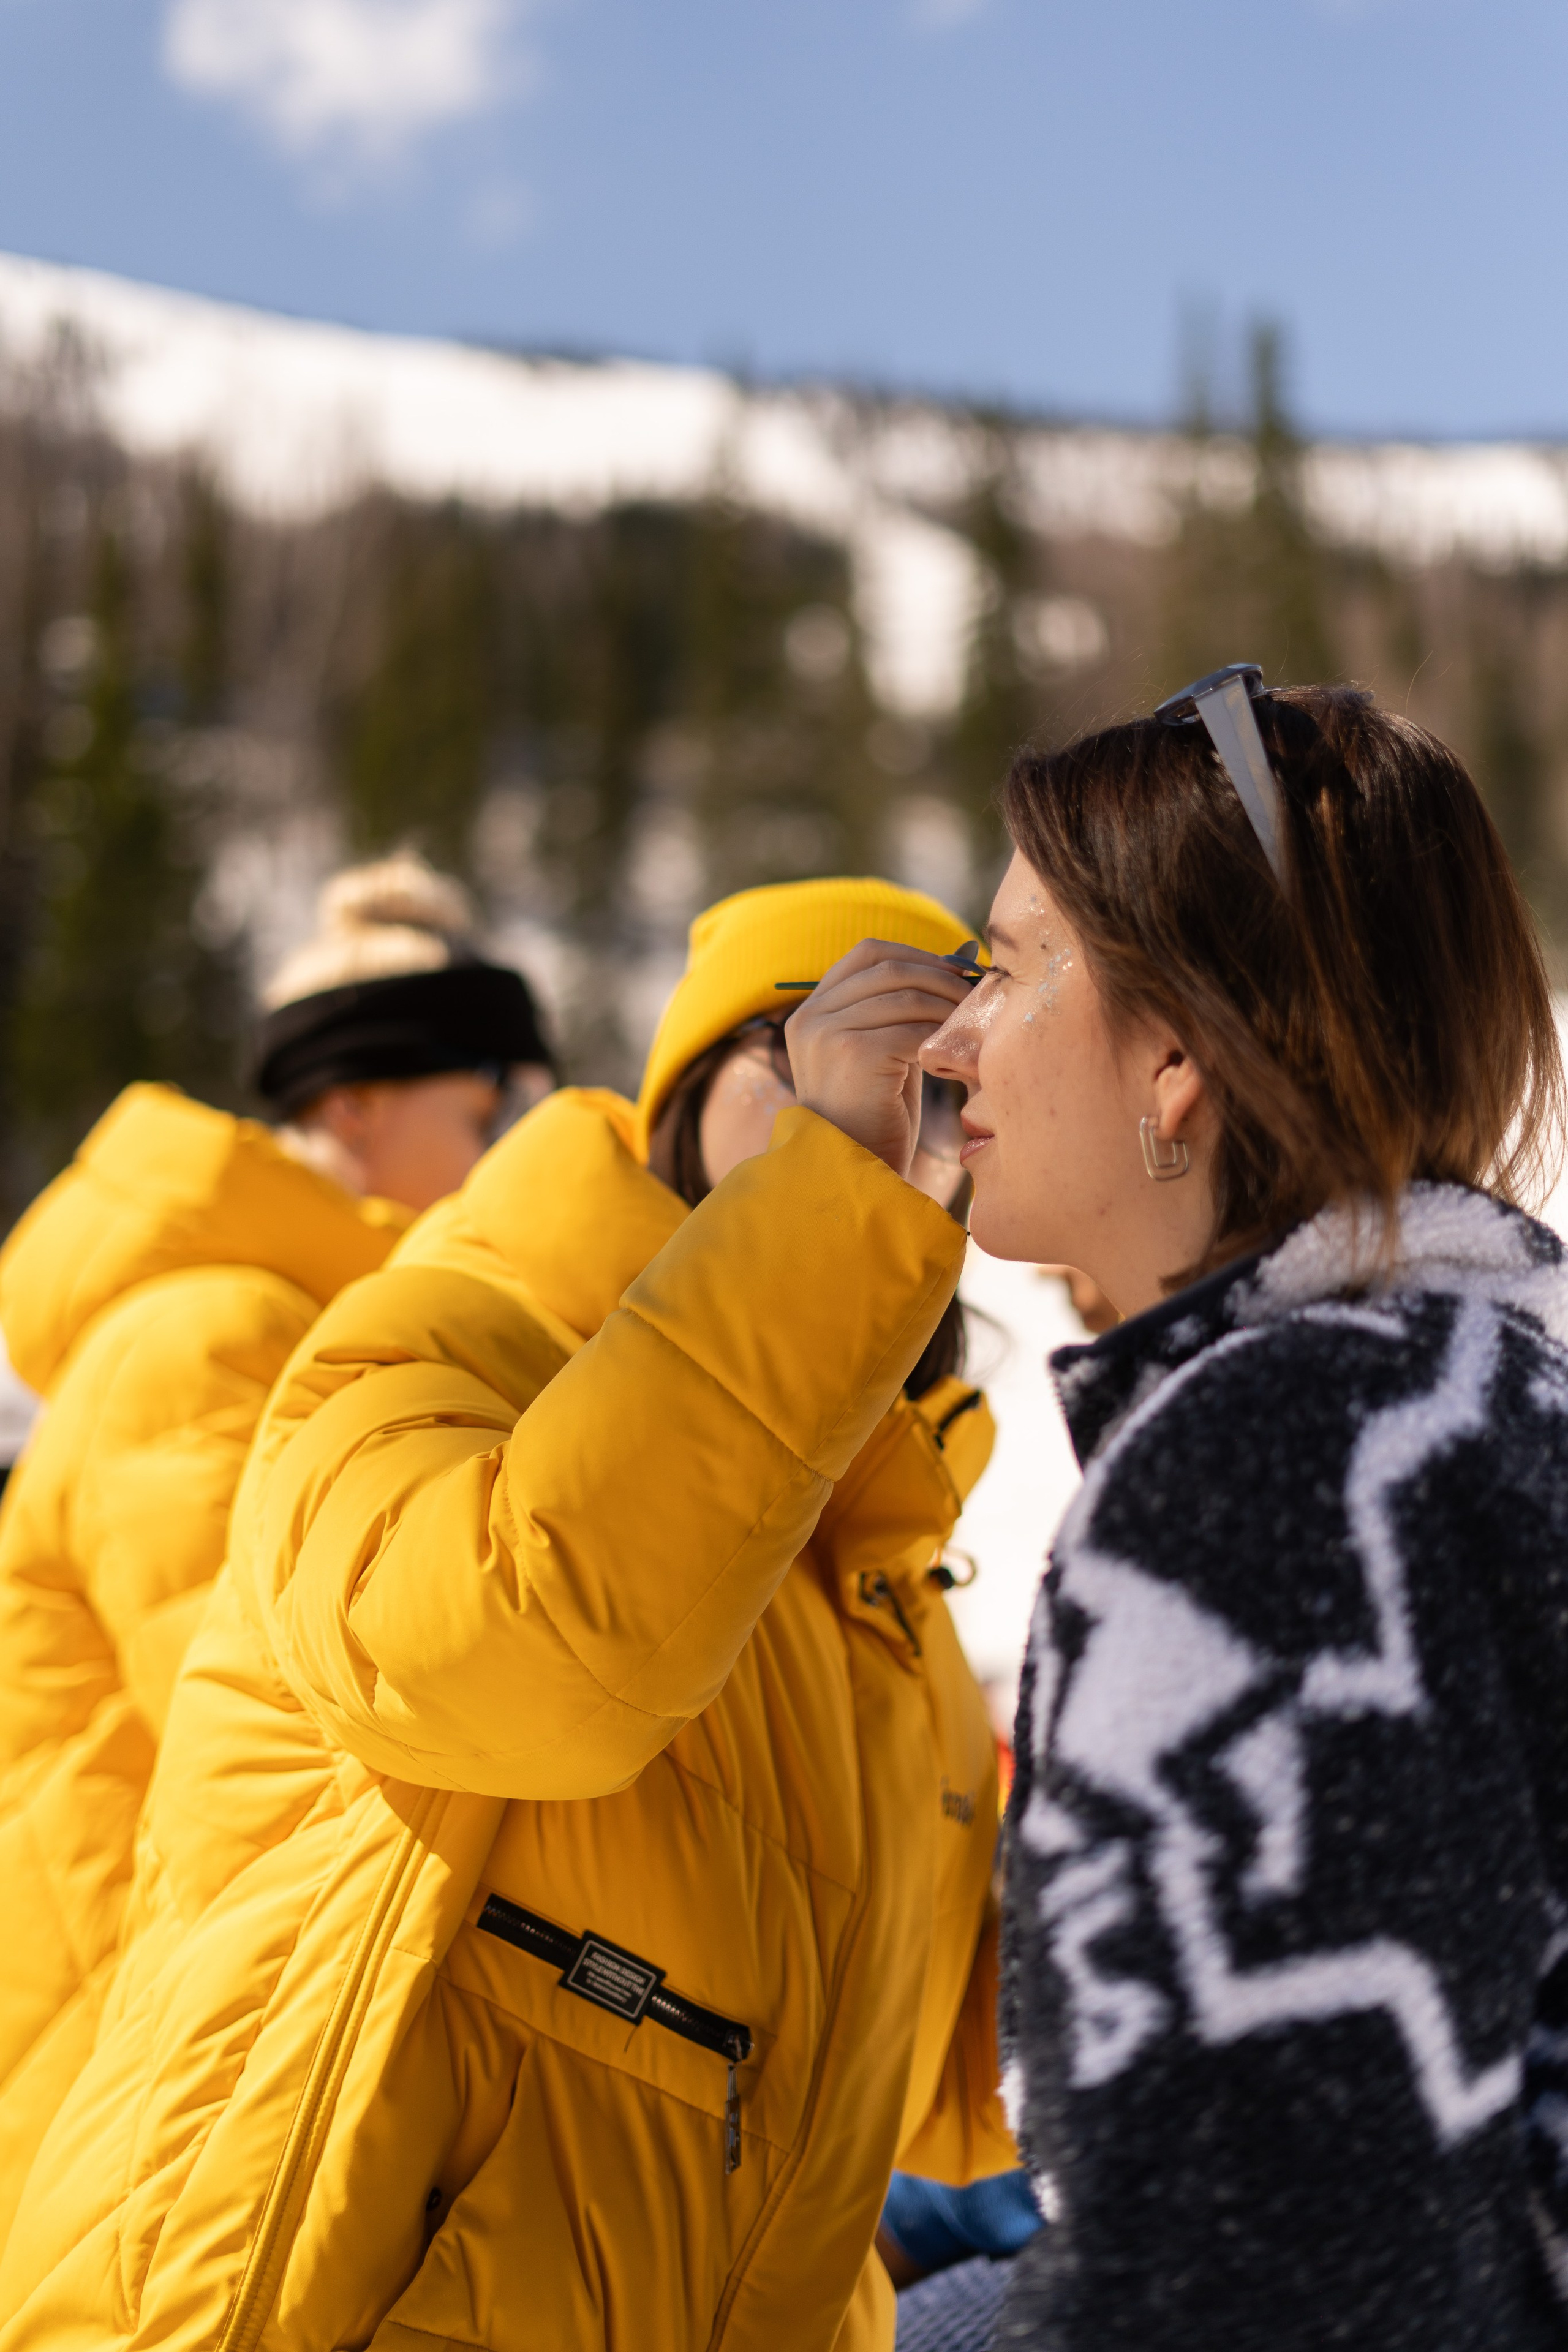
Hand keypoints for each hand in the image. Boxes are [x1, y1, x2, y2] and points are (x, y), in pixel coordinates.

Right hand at [784, 940, 975, 1180]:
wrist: (851, 1176)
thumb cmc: (874, 1120)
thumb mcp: (883, 1053)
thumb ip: (905, 1010)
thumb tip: (964, 955)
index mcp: (811, 1011)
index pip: (868, 954)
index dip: (917, 955)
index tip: (953, 973)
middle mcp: (811, 1017)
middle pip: (890, 969)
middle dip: (941, 978)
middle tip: (975, 997)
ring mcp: (827, 1033)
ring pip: (907, 997)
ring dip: (948, 1008)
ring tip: (970, 1028)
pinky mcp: (853, 1054)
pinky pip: (913, 1030)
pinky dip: (943, 1039)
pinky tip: (956, 1057)